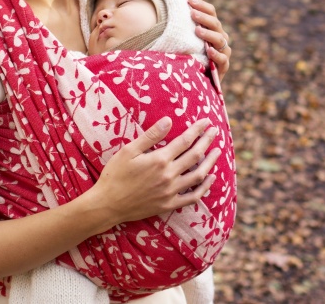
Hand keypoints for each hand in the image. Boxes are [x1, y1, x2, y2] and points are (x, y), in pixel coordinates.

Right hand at [93, 117, 220, 224]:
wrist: (107, 205)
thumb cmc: (115, 175)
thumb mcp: (129, 151)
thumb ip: (151, 136)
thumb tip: (168, 120)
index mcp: (159, 160)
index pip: (185, 141)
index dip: (197, 130)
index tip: (206, 122)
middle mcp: (168, 176)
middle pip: (195, 156)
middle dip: (207, 142)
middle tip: (215, 132)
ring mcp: (171, 192)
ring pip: (198, 176)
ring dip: (210, 163)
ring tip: (217, 152)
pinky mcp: (169, 205)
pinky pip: (192, 197)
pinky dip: (204, 188)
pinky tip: (210, 179)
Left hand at [188, 0, 230, 80]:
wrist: (193, 81)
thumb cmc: (188, 53)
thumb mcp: (184, 35)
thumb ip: (185, 15)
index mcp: (212, 28)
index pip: (211, 12)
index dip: (202, 5)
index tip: (188, 0)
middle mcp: (220, 38)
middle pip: (216, 24)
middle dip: (204, 18)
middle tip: (192, 13)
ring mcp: (223, 53)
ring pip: (220, 40)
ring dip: (209, 35)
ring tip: (197, 31)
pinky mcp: (222, 69)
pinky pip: (223, 60)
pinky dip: (217, 55)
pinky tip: (209, 51)